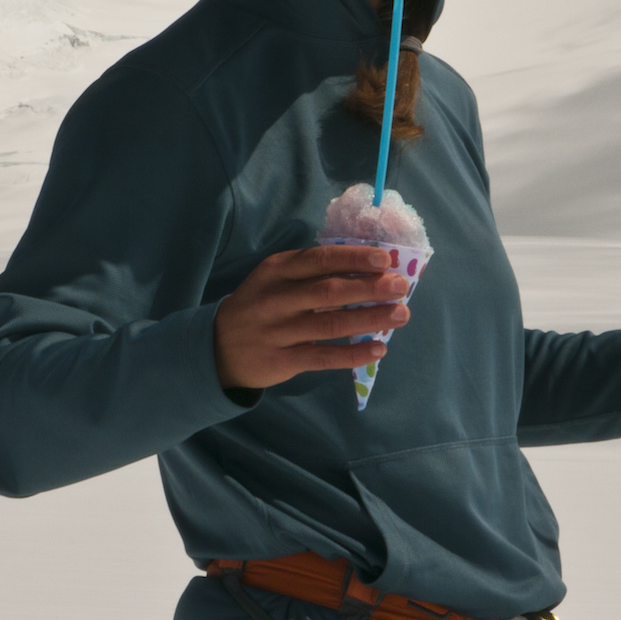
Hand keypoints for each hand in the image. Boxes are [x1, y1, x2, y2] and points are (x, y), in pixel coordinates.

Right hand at [213, 245, 412, 389]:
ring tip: (400, 315)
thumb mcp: (275, 279)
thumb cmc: (260, 305)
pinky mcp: (283, 360)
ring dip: (369, 319)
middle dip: (370, 288)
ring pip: (331, 324)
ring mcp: (278, 331)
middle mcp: (276, 298)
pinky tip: (378, 349)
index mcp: (277, 270)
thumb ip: (311, 272)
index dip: (354, 259)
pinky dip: (353, 354)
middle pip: (329, 291)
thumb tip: (367, 270)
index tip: (385, 260)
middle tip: (401, 287)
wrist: (219, 347)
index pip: (320, 259)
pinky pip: (323, 357)